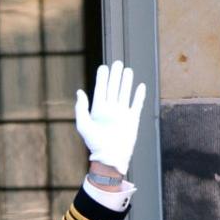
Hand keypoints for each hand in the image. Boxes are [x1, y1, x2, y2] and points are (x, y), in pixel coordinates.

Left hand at [74, 60, 145, 175]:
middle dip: (115, 76)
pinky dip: (139, 95)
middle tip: (117, 63)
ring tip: (127, 70)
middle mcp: (110, 110)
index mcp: (98, 111)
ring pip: (124, 93)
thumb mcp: (84, 125)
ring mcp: (122, 114)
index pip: (101, 90)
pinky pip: (136, 104)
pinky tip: (140, 86)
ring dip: (126, 82)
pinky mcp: (132, 119)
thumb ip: (81, 108)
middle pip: (113, 89)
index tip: (104, 67)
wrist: (111, 156)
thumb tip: (80, 92)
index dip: (102, 79)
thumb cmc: (95, 143)